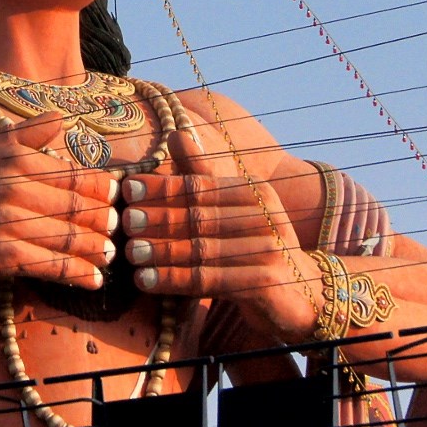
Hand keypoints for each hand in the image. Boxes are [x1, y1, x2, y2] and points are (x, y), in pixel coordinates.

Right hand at [0, 110, 119, 289]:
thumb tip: (63, 118)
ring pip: (71, 236)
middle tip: (118, 229)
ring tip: (109, 255)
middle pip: (78, 204)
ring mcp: (10, 221)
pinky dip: (79, 274)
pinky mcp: (4, 256)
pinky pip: (54, 266)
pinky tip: (93, 281)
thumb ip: (24, 135)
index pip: (74, 172)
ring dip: (97, 249)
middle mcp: (14, 185)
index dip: (102, 188)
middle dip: (104, 219)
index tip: (115, 197)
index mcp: (12, 157)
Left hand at [121, 127, 321, 341]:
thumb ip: (201, 175)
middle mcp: (265, 216)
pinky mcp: (266, 283)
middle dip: (158, 218)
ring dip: (162, 251)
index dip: (162, 187)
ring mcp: (268, 250)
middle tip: (124, 221)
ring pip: (202, 250)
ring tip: (130, 253)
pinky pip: (210, 280)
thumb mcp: (232, 206)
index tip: (127, 189)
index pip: (200, 187)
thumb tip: (175, 134)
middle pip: (200, 217)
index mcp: (253, 191)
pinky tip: (147, 281)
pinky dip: (174, 280)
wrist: (302, 292)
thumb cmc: (254, 245)